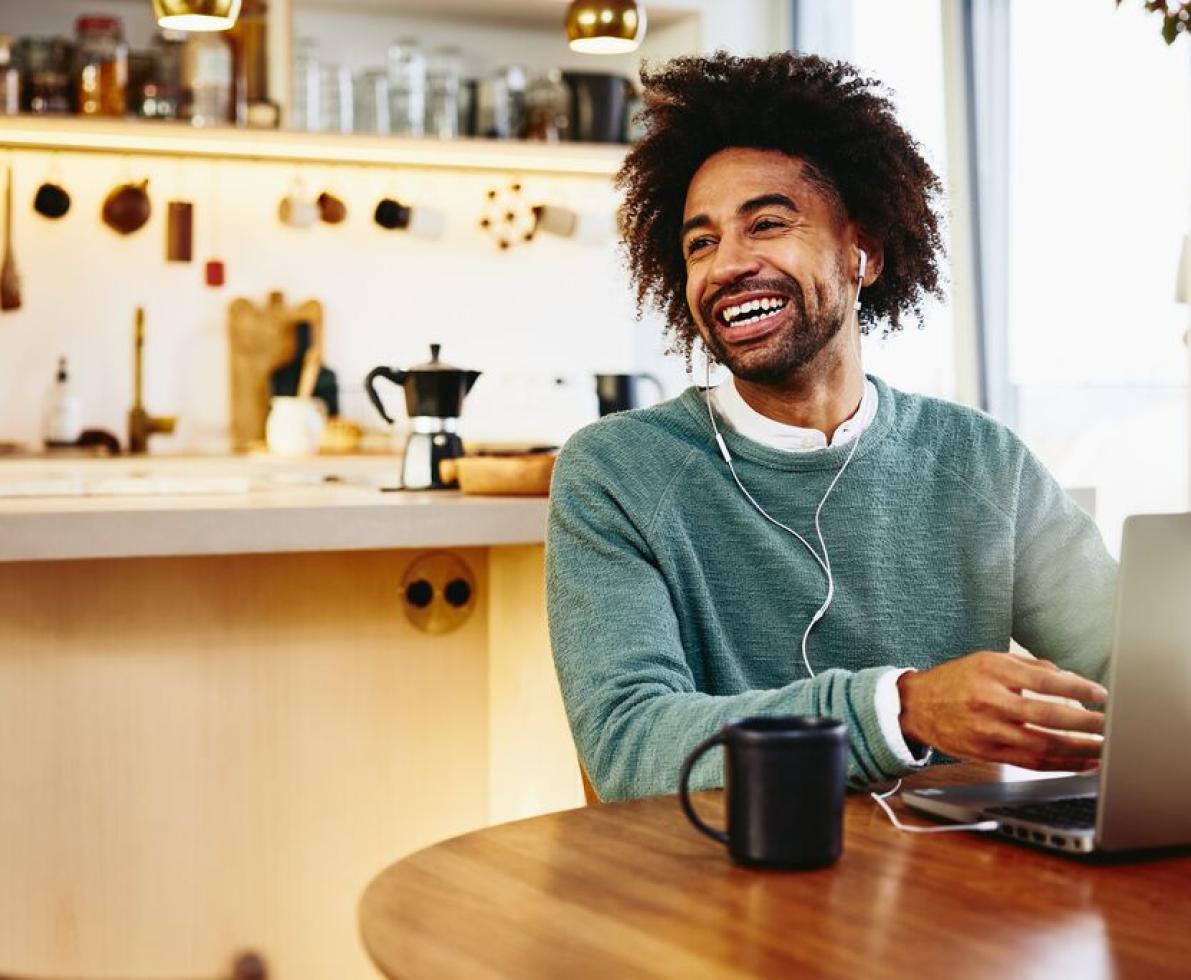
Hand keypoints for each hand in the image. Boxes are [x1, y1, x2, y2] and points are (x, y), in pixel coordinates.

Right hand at [897, 651, 1107, 770]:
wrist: (916, 706)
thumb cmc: (955, 680)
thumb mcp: (988, 660)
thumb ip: (1028, 667)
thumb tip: (1068, 679)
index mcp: (991, 671)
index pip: (1044, 681)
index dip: (1078, 689)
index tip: (1100, 694)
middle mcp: (988, 700)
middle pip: (1047, 715)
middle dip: (1086, 722)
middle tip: (1110, 724)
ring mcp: (986, 729)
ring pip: (1042, 744)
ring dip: (1079, 749)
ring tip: (1104, 748)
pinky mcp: (985, 752)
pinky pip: (1029, 762)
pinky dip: (1060, 764)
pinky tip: (1081, 763)